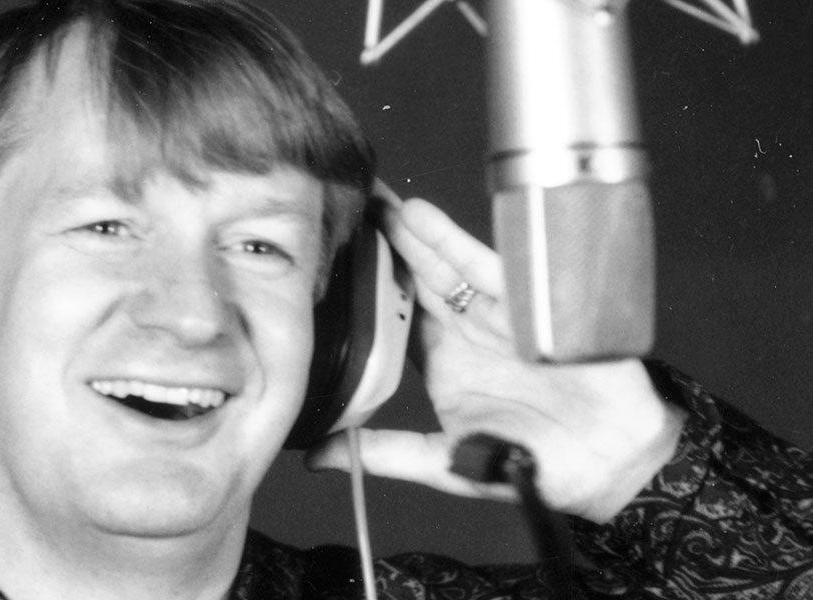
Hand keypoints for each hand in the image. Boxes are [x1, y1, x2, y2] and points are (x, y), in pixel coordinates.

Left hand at [306, 185, 684, 522]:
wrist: (611, 466)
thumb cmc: (537, 466)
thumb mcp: (447, 462)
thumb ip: (385, 453)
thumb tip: (318, 457)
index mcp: (445, 361)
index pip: (396, 315)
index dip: (366, 287)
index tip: (329, 259)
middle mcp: (469, 332)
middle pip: (418, 279)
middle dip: (385, 244)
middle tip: (348, 209)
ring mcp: (499, 315)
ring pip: (446, 266)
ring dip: (413, 235)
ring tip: (377, 206)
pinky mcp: (530, 307)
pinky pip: (488, 267)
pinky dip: (455, 243)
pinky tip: (424, 219)